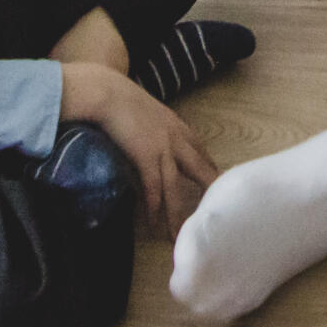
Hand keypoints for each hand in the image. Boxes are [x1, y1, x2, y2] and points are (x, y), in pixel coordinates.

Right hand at [61, 61, 218, 228]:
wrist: (107, 91)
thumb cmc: (120, 98)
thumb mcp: (147, 111)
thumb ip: (154, 127)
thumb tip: (150, 139)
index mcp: (178, 126)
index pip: (200, 152)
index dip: (209, 169)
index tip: (217, 185)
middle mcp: (177, 138)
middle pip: (200, 170)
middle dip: (210, 193)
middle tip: (219, 213)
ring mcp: (164, 148)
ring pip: (176, 188)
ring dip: (177, 214)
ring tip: (182, 234)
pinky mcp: (146, 156)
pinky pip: (153, 188)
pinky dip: (155, 209)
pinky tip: (155, 225)